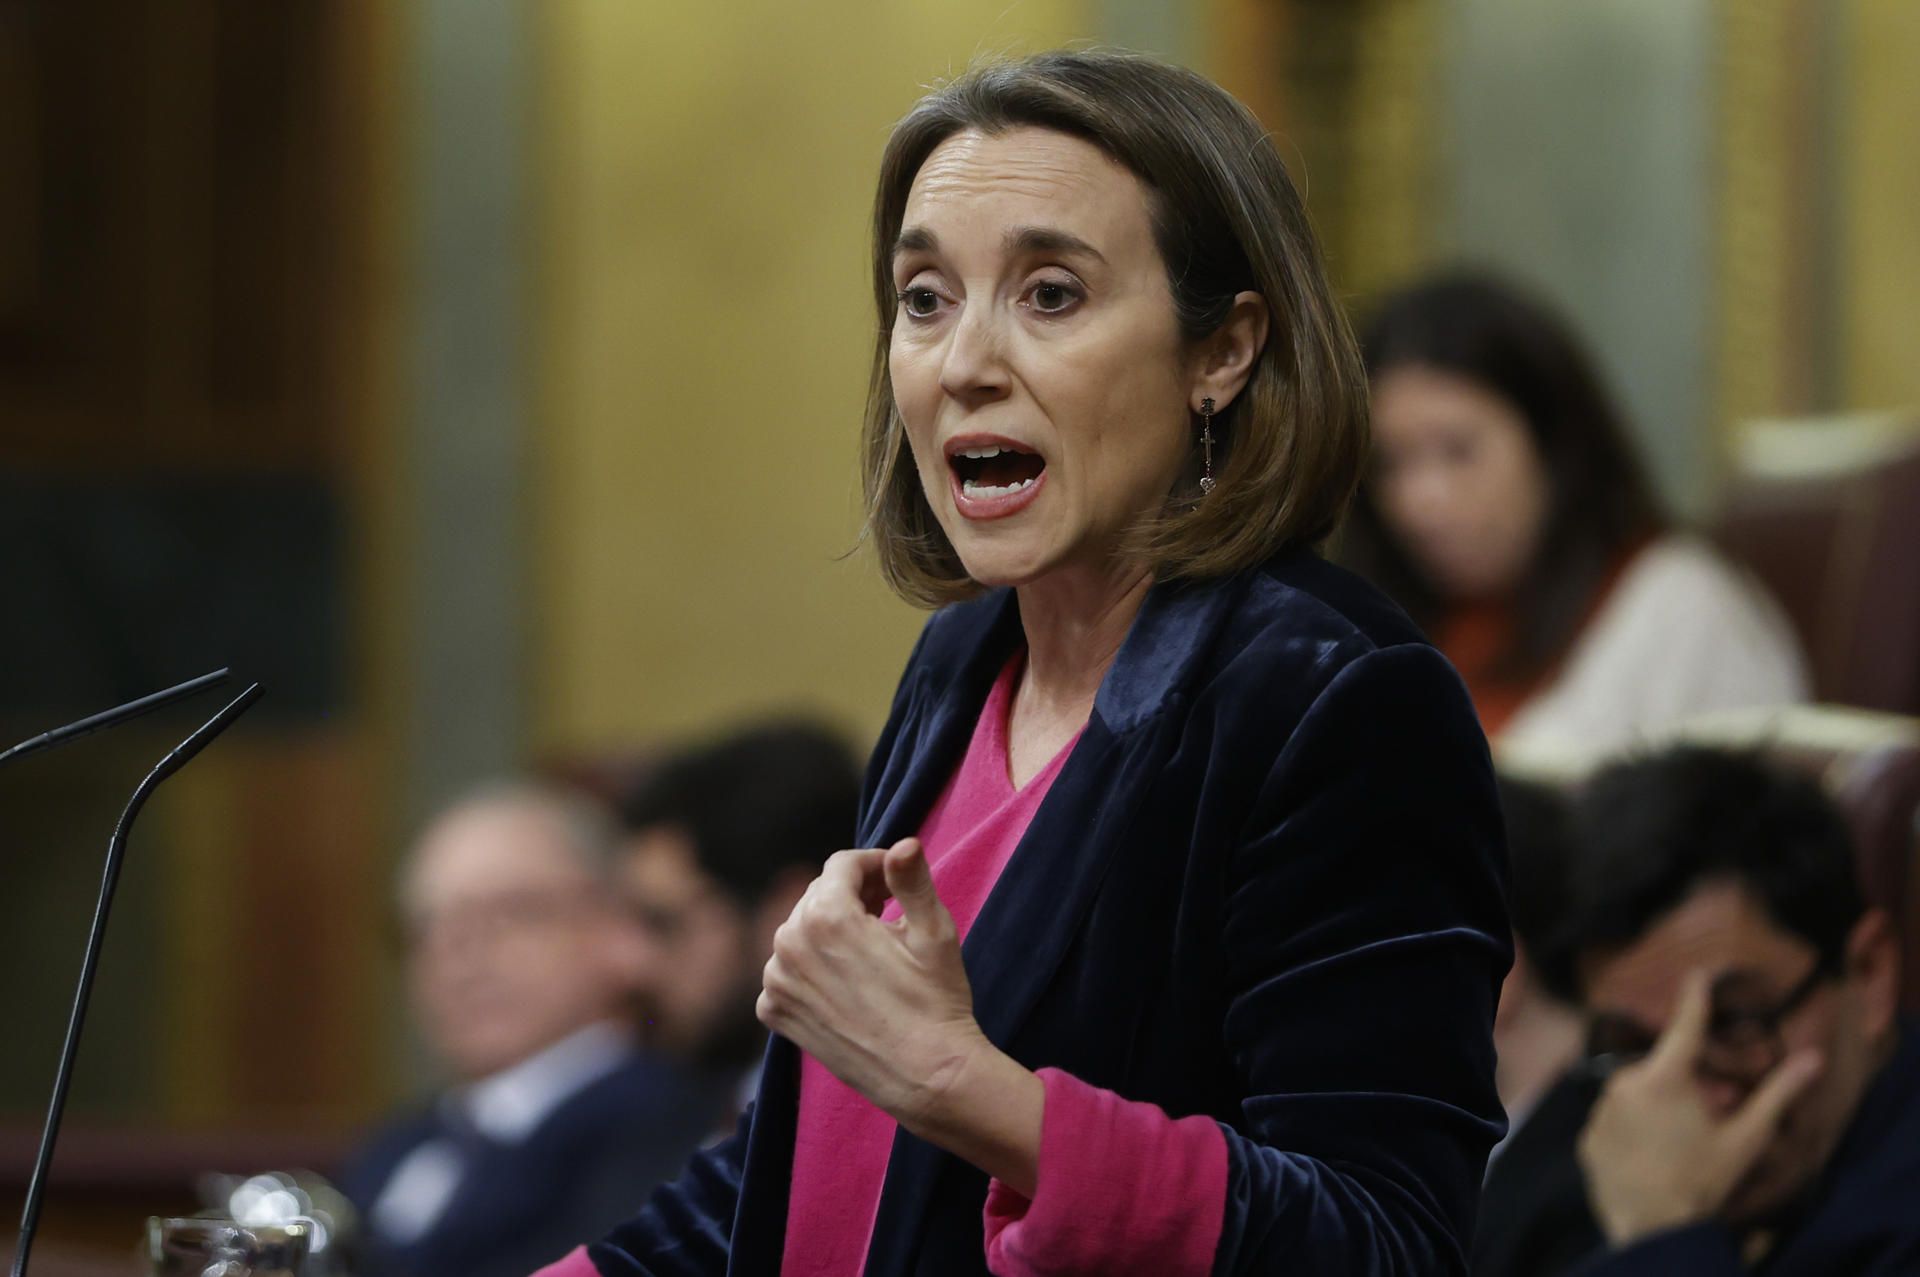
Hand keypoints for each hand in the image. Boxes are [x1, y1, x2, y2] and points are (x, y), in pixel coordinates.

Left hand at [757, 839, 990, 1127]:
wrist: (925, 1076)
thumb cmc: (936, 1001)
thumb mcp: (933, 933)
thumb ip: (911, 880)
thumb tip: (904, 843)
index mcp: (826, 916)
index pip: (842, 865)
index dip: (874, 864)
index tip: (895, 877)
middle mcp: (788, 944)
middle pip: (818, 896)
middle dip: (852, 896)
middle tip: (888, 912)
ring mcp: (777, 982)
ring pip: (800, 932)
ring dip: (830, 932)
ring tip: (869, 948)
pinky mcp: (775, 1013)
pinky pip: (787, 970)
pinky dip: (811, 968)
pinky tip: (846, 982)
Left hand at [1577, 969, 1824, 1246]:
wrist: (1651, 1232)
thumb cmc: (1702, 1181)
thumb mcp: (1745, 1139)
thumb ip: (1776, 1095)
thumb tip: (1813, 1058)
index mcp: (1664, 1078)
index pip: (1685, 1027)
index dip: (1694, 998)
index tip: (1698, 972)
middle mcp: (1623, 1084)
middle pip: (1662, 1071)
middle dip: (1687, 1084)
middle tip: (1710, 1112)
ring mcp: (1599, 1111)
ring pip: (1636, 1096)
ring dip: (1658, 1107)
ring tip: (1680, 1143)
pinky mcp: (1586, 1137)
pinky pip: (1614, 1122)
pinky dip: (1633, 1130)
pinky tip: (1651, 1156)